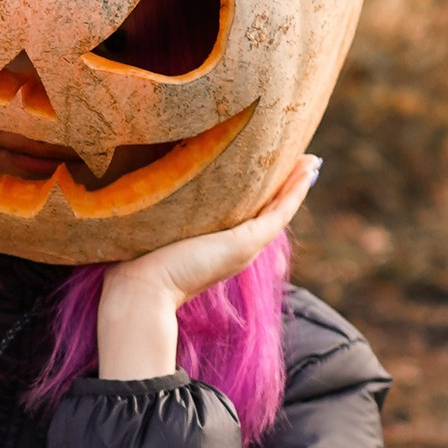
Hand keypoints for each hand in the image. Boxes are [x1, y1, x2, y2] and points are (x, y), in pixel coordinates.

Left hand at [94, 156, 318, 380]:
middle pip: (268, 209)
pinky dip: (295, 192)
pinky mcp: (247, 243)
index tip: (271, 167)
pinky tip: (307, 171)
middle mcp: (235, 245)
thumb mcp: (155, 229)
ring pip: (280, 208)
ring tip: (311, 160)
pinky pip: (281, 212)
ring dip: (297, 183)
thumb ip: (160, 214)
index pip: (245, 212)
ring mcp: (245, 246)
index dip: (261, 190)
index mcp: (215, 243)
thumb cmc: (136, 261)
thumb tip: (138, 188)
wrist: (142, 287)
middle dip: (284, 184)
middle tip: (302, 159)